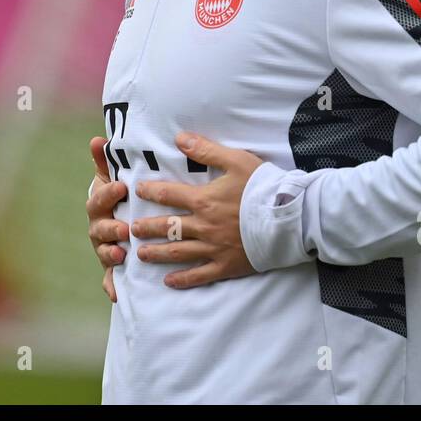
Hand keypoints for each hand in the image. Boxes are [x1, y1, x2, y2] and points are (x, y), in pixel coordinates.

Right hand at [86, 136, 127, 302]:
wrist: (127, 222)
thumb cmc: (122, 196)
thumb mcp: (116, 177)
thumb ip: (107, 161)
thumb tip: (97, 139)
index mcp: (100, 204)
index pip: (99, 198)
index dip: (108, 193)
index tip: (122, 186)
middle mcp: (99, 227)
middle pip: (99, 228)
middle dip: (111, 228)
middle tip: (125, 228)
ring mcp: (104, 247)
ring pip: (104, 252)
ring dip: (111, 254)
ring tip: (123, 254)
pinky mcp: (112, 267)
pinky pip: (109, 278)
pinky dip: (111, 286)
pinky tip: (116, 293)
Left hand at [130, 131, 262, 288]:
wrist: (289, 218)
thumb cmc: (264, 187)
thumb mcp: (236, 160)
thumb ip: (206, 150)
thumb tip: (180, 138)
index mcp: (203, 200)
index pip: (168, 194)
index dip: (151, 191)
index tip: (138, 191)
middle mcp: (203, 226)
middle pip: (167, 227)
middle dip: (146, 228)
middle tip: (131, 229)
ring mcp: (213, 248)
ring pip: (177, 252)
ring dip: (157, 253)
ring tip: (141, 254)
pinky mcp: (226, 265)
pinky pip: (200, 275)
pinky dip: (183, 279)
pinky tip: (169, 282)